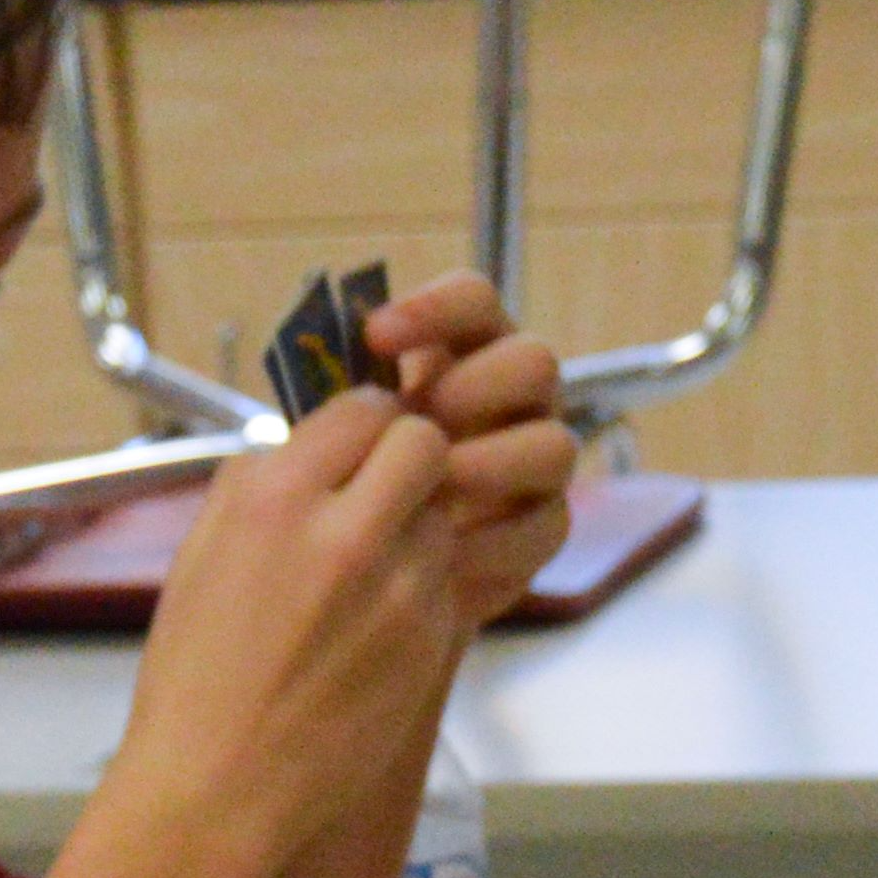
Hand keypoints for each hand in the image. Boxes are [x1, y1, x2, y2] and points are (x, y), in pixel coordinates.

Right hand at [125, 378, 465, 850]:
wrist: (218, 789)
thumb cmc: (194, 677)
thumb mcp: (200, 555)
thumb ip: (256, 485)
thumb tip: (303, 444)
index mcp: (272, 499)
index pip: (363, 409)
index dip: (366, 423)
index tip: (358, 445)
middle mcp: (343, 532)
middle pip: (425, 444)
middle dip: (411, 458)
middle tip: (385, 490)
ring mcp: (398, 589)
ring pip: (445, 513)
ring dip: (421, 525)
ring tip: (373, 568)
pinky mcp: (431, 639)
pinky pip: (447, 578)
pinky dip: (424, 585)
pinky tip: (377, 622)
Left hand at [360, 270, 578, 625]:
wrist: (360, 577)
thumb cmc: (346, 482)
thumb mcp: (334, 433)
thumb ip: (342, 398)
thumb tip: (321, 363)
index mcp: (466, 350)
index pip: (475, 300)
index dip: (435, 308)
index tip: (374, 334)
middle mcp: (515, 398)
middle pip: (534, 363)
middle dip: (477, 387)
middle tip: (423, 417)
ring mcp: (537, 461)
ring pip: (556, 445)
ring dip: (494, 462)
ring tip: (436, 487)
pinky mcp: (544, 526)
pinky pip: (548, 524)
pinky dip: (495, 537)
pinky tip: (445, 551)